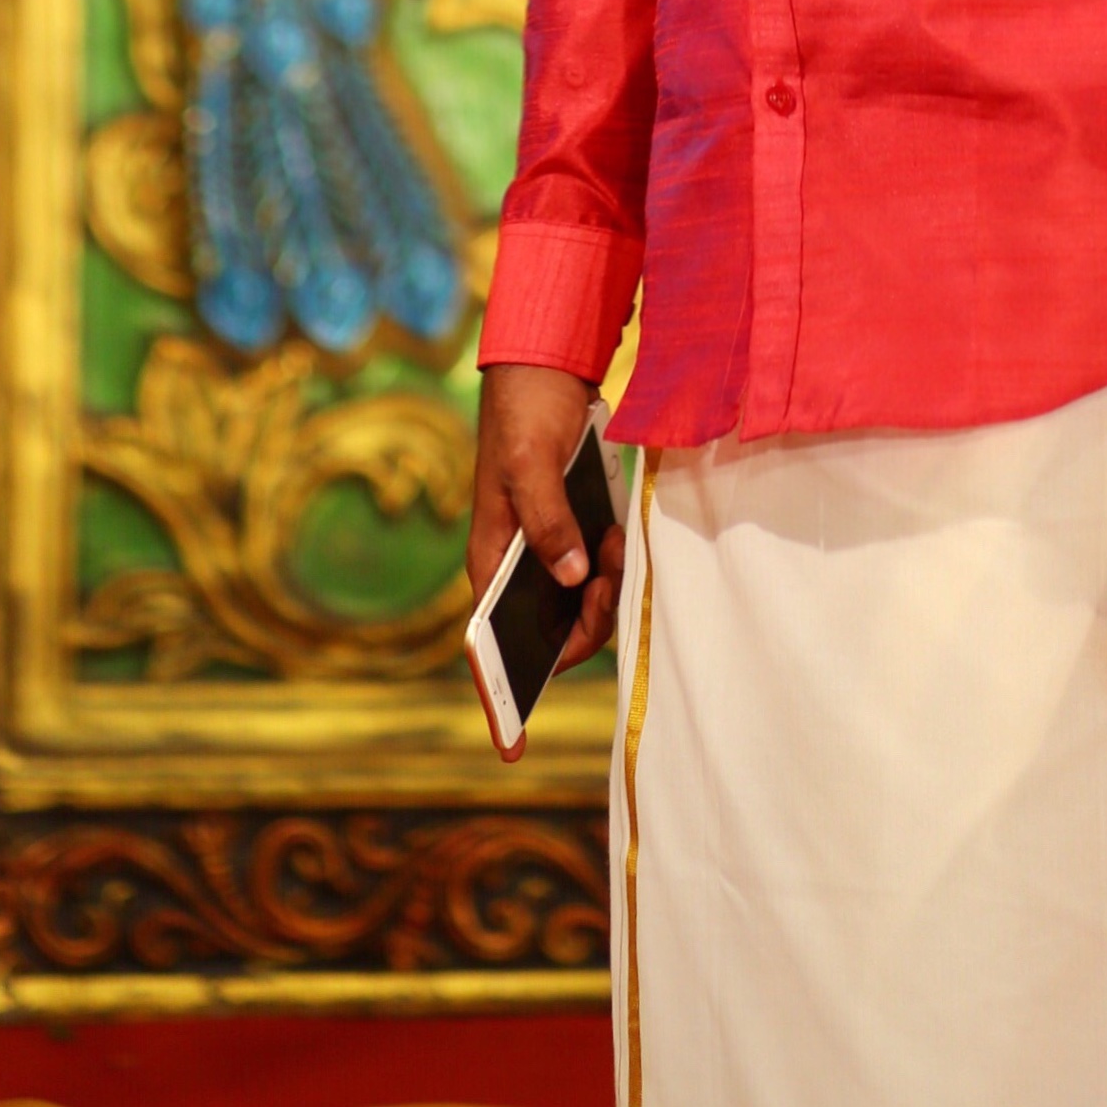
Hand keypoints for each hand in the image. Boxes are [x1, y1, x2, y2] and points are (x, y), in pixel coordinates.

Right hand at [467, 364, 627, 720]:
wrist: (550, 363)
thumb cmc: (525, 411)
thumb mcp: (529, 461)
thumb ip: (547, 520)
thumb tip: (566, 577)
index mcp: (490, 557)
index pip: (486, 641)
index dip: (500, 693)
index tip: (513, 743)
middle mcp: (518, 560)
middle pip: (550, 629)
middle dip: (584, 621)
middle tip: (605, 578)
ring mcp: (550, 546)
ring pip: (580, 601)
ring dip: (604, 588)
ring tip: (614, 544)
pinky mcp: (578, 527)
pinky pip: (598, 569)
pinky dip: (613, 564)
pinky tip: (619, 534)